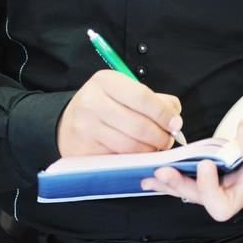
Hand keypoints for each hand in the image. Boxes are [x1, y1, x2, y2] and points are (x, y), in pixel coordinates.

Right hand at [57, 70, 182, 156]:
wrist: (67, 123)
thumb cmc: (103, 107)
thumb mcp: (123, 92)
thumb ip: (153, 100)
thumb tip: (174, 116)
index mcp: (105, 81)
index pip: (142, 97)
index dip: (163, 113)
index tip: (175, 124)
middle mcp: (92, 102)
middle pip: (138, 125)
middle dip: (160, 137)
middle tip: (167, 140)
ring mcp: (86, 128)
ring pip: (130, 145)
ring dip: (149, 151)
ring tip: (155, 148)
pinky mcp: (84, 150)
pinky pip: (118, 159)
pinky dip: (133, 160)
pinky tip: (138, 156)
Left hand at [140, 107, 242, 220]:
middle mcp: (241, 191)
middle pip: (220, 203)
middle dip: (206, 187)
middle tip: (202, 166)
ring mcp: (223, 193)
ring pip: (197, 198)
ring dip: (177, 185)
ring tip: (161, 171)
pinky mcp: (208, 191)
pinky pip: (186, 191)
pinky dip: (168, 185)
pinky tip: (151, 177)